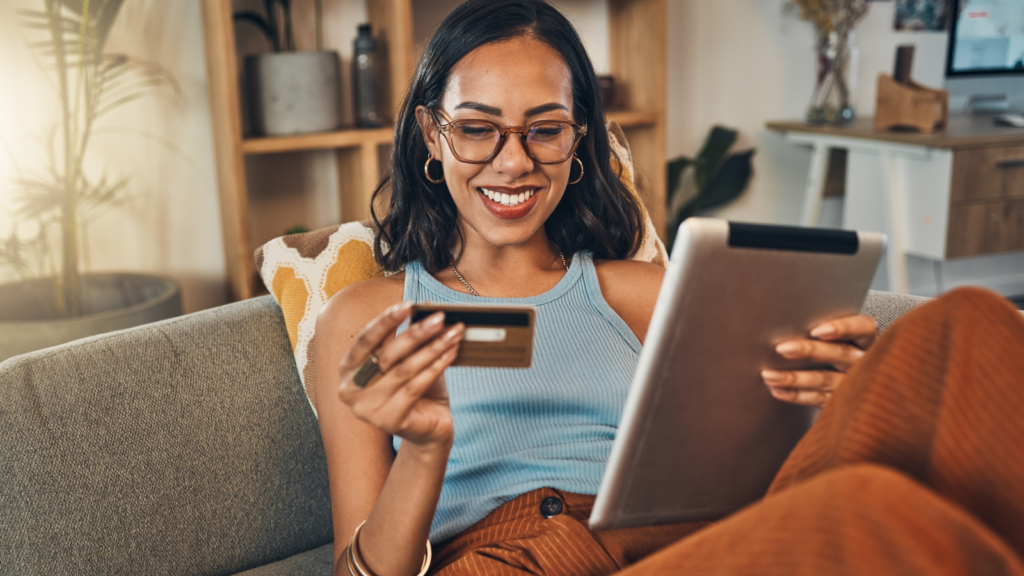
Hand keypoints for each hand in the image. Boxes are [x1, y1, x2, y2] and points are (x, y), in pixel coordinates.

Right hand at [337, 302, 463, 448]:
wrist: (427, 431)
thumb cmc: (415, 391)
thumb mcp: (407, 360)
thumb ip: (409, 339)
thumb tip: (427, 308)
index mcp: (348, 369)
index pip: (365, 339)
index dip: (385, 320)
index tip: (408, 304)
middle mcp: (350, 389)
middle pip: (386, 354)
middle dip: (416, 333)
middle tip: (439, 318)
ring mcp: (367, 408)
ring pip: (404, 370)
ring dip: (432, 348)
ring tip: (453, 333)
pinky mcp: (388, 421)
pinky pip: (415, 387)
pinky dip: (436, 367)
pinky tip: (451, 353)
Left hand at [761, 314, 876, 406]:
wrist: (858, 391)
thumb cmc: (834, 350)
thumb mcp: (837, 338)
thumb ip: (820, 330)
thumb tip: (783, 322)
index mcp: (867, 340)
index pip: (863, 327)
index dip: (843, 328)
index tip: (816, 330)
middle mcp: (864, 361)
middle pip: (840, 353)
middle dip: (810, 351)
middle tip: (782, 349)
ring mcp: (855, 384)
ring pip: (825, 379)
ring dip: (794, 378)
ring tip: (768, 375)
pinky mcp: (843, 403)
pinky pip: (818, 400)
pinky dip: (796, 395)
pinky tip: (777, 390)